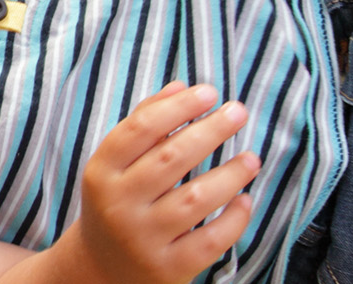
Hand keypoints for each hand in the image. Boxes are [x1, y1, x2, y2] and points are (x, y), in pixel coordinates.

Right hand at [55, 82, 259, 283]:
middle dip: (211, 130)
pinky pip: (210, 240)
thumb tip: (182, 86)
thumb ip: (144, 123)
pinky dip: (234, 218)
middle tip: (239, 112)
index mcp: (102, 172)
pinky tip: (244, 199)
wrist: (100, 270)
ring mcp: (143, 239)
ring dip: (231, 173)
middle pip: (171, 157)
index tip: (209, 92)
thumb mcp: (116, 165)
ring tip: (252, 158)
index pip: (141, 129)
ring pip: (195, 199)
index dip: (178, 107)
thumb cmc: (117, 203)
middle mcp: (119, 205)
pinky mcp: (168, 268)